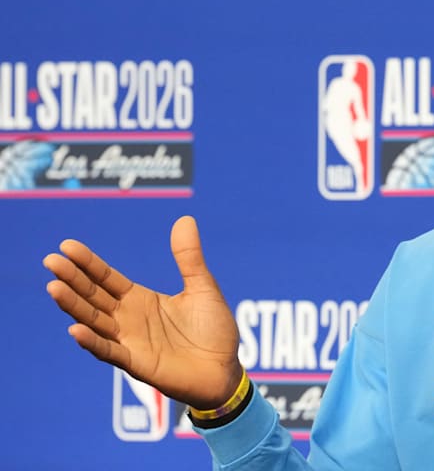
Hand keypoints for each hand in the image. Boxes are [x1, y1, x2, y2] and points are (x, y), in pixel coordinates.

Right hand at [43, 216, 242, 409]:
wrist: (226, 369)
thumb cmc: (214, 330)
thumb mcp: (202, 287)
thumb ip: (189, 258)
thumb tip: (185, 219)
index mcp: (140, 300)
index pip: (106, 278)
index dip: (88, 263)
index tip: (67, 246)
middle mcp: (128, 319)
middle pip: (93, 296)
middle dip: (72, 279)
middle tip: (51, 260)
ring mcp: (130, 342)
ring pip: (95, 321)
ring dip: (74, 306)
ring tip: (54, 287)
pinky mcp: (138, 363)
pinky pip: (110, 352)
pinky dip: (93, 342)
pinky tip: (75, 329)